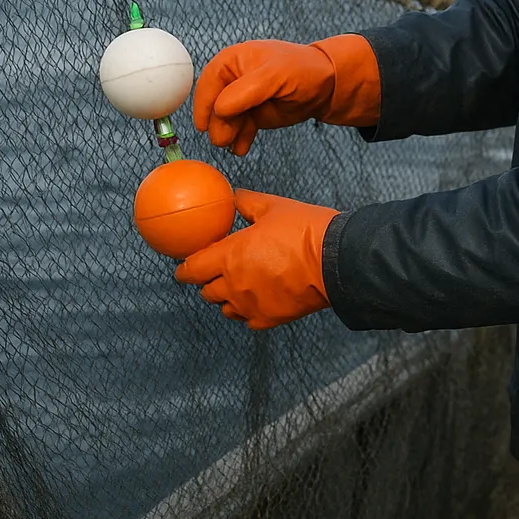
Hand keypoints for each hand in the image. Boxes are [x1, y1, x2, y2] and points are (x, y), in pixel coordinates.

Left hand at [174, 189, 337, 329]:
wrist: (335, 261)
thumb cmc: (304, 231)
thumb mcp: (272, 207)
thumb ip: (247, 203)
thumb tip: (234, 197)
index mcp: (230, 256)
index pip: (192, 269)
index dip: (184, 269)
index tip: (183, 267)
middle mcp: (235, 285)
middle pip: (207, 291)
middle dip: (207, 281)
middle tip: (215, 271)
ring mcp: (252, 305)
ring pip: (225, 308)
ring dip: (226, 298)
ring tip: (237, 285)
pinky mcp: (270, 318)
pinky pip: (248, 320)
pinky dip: (247, 311)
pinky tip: (256, 300)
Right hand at [193, 35, 379, 155]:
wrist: (325, 85)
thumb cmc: (301, 70)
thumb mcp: (274, 75)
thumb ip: (245, 91)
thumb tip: (218, 109)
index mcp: (231, 61)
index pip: (208, 84)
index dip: (203, 105)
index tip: (203, 126)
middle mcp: (232, 79)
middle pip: (214, 106)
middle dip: (218, 124)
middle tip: (224, 140)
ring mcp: (242, 99)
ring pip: (225, 121)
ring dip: (227, 135)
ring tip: (234, 145)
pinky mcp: (252, 115)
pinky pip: (239, 130)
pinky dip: (239, 141)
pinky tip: (242, 148)